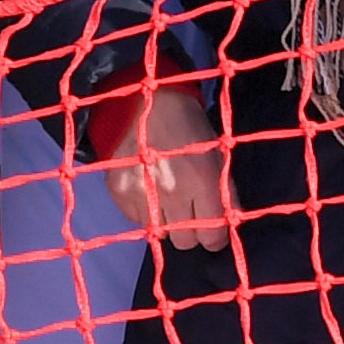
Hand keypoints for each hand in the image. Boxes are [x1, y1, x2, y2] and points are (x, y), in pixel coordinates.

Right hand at [94, 79, 234, 249]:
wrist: (150, 101)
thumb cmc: (192, 128)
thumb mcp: (217, 158)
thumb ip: (222, 196)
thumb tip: (224, 228)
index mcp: (202, 182)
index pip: (212, 238)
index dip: (215, 236)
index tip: (213, 227)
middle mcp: (171, 192)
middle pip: (184, 242)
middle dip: (190, 230)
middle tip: (189, 211)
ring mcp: (141, 193)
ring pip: (159, 233)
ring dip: (166, 220)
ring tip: (166, 196)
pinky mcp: (119, 191)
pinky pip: (136, 219)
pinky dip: (144, 210)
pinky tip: (148, 188)